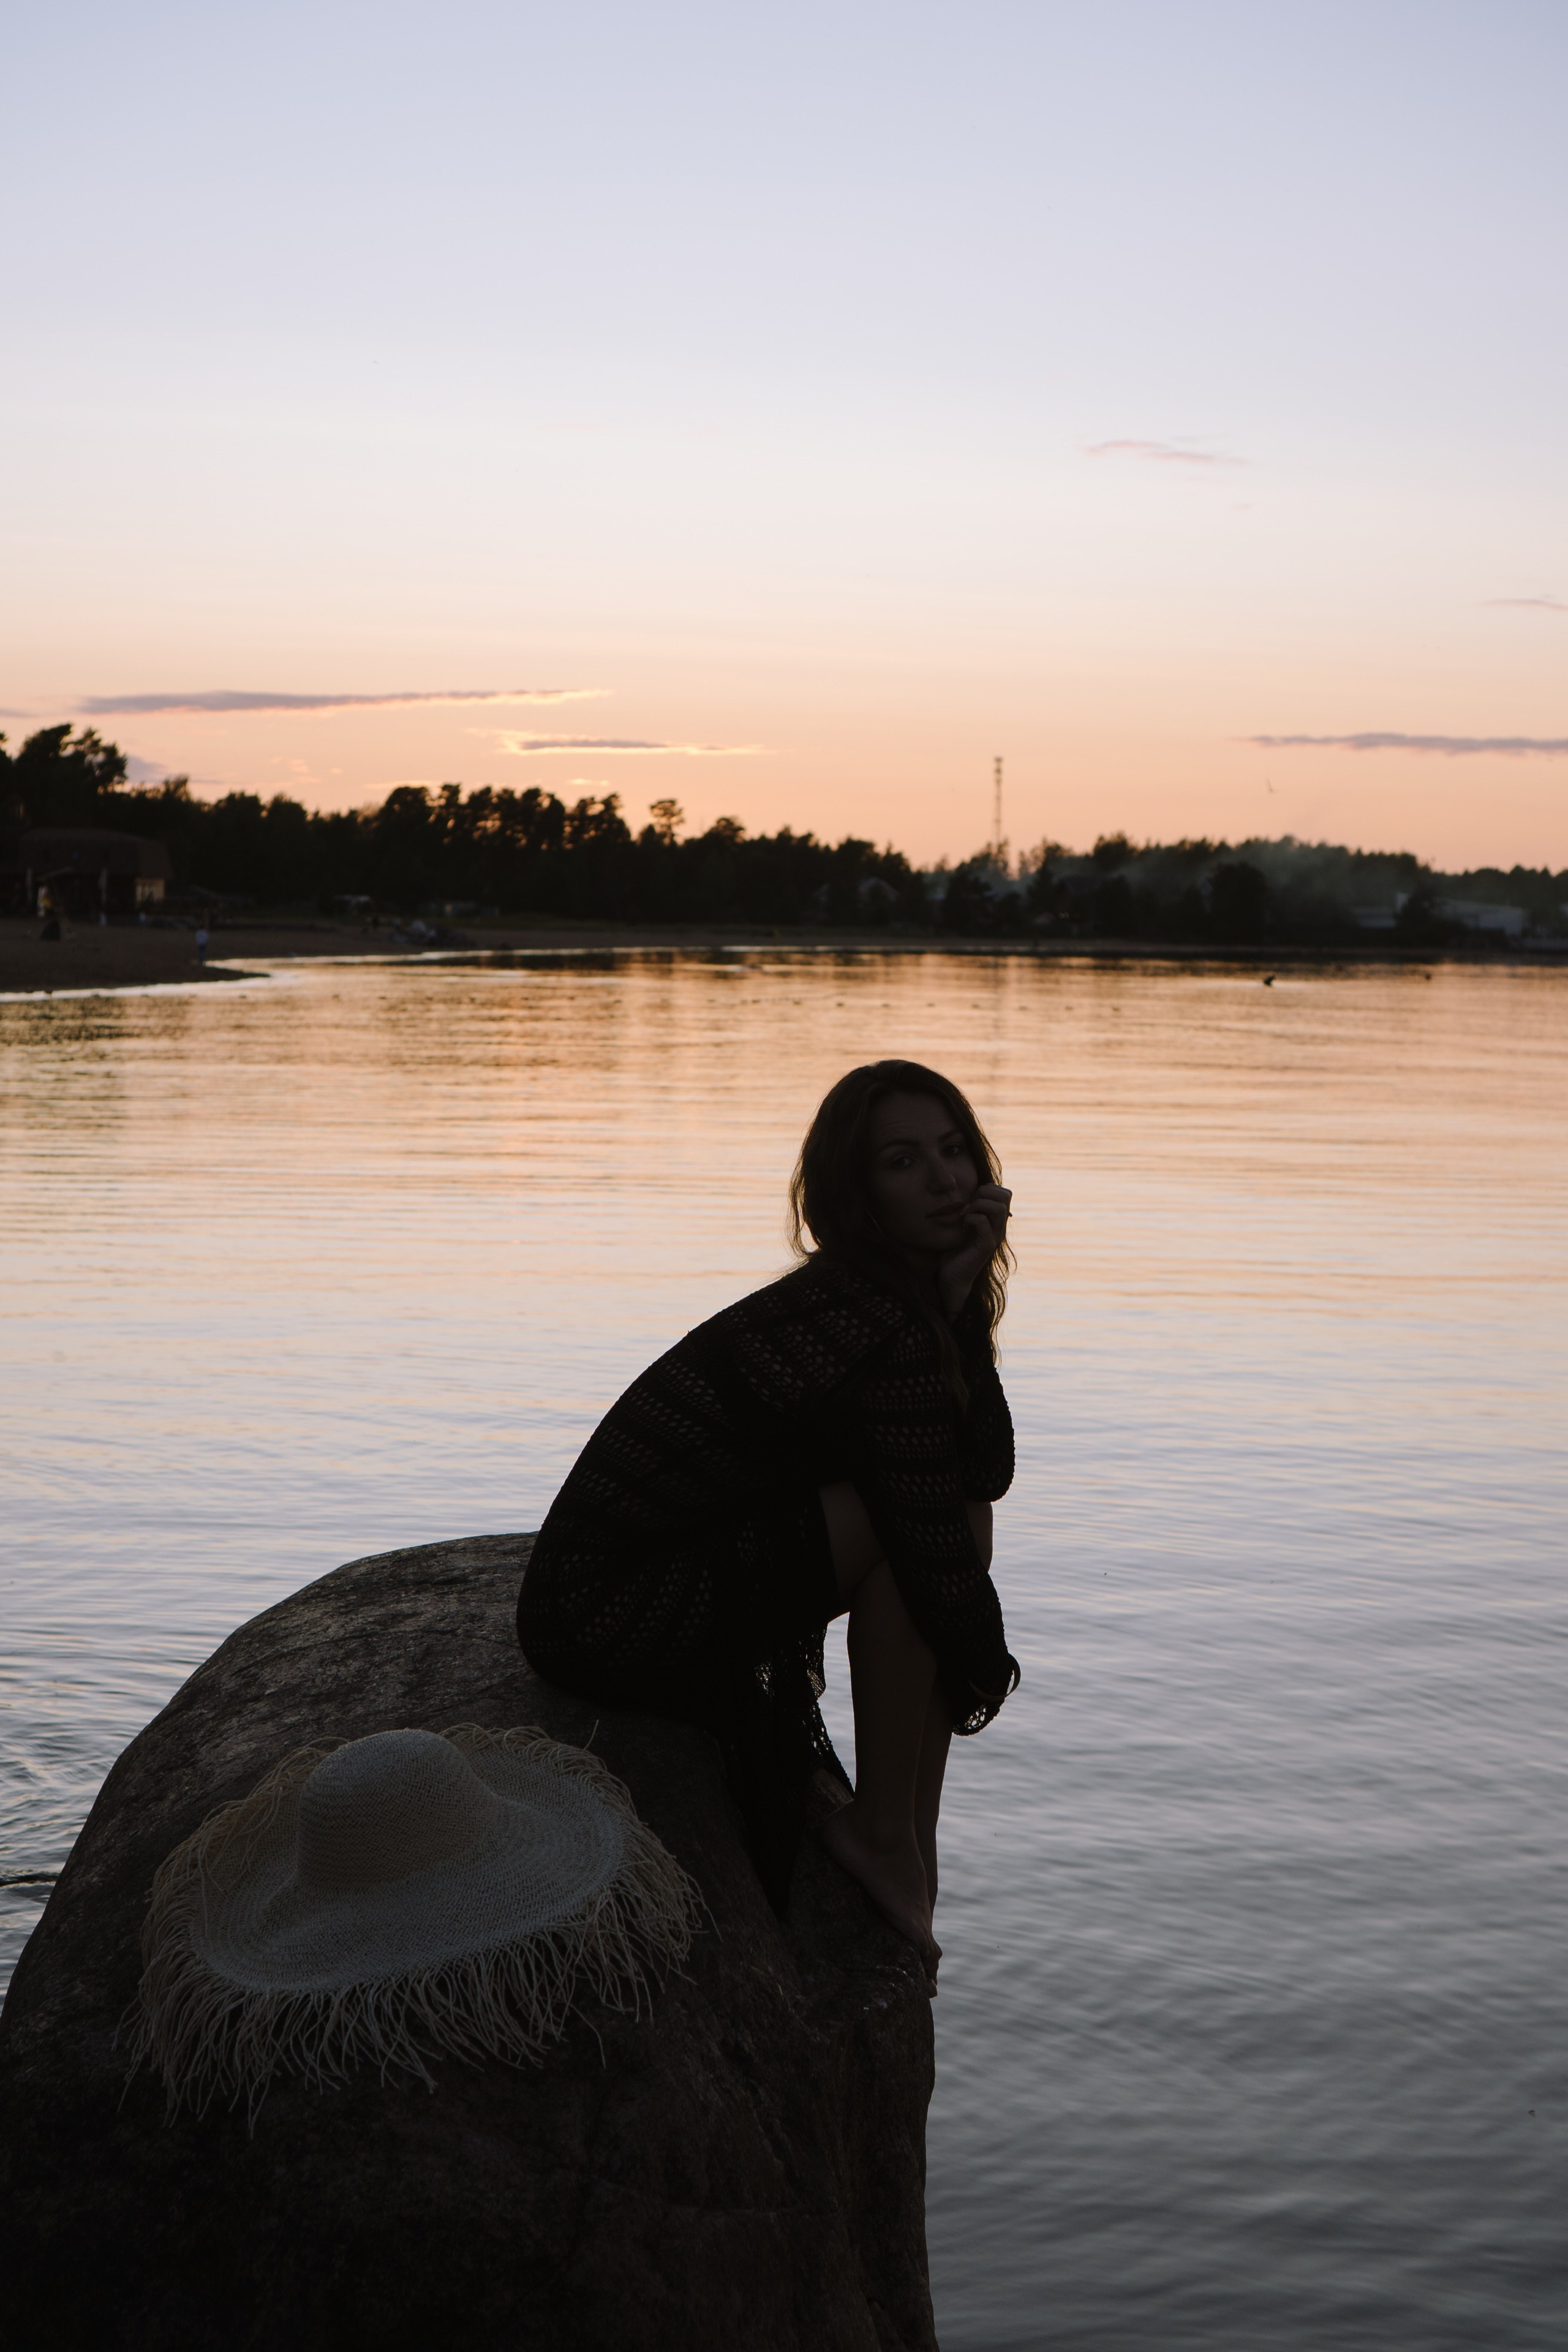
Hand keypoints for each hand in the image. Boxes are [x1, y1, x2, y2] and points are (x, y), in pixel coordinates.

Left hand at [936, 1184, 1010, 1318]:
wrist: (952, 1276)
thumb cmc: (954, 1249)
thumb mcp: (962, 1223)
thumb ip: (968, 1208)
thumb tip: (963, 1190)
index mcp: (995, 1219)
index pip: (1005, 1193)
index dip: (988, 1189)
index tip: (971, 1200)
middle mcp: (999, 1227)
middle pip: (1006, 1196)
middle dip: (984, 1193)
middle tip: (968, 1205)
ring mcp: (995, 1236)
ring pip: (998, 1208)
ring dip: (978, 1205)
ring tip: (965, 1214)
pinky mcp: (986, 1246)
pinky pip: (983, 1223)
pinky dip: (971, 1218)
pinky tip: (962, 1227)